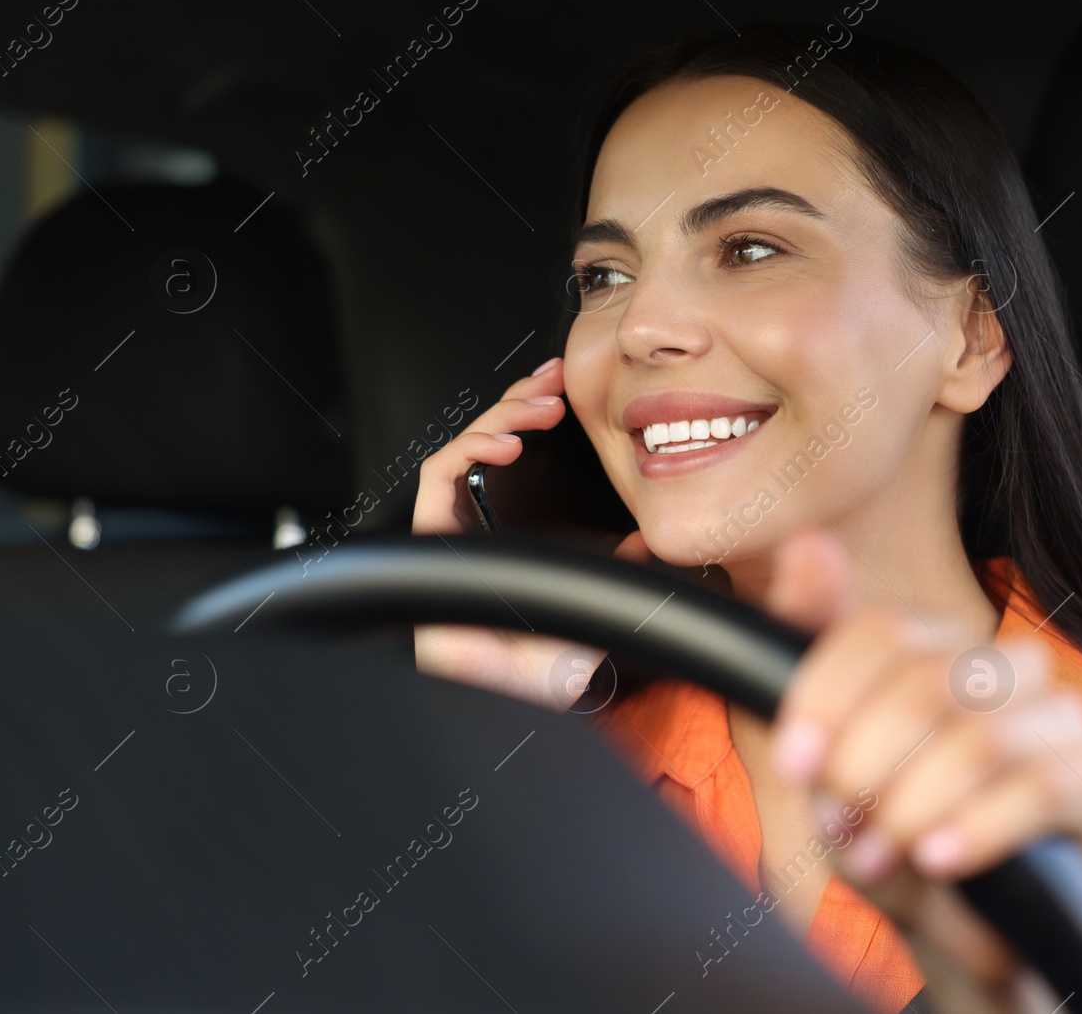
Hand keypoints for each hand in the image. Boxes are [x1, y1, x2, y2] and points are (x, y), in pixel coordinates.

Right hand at [411, 356, 646, 710]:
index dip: (533, 416)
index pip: (515, 458)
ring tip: (540, 407)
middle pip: (487, 441)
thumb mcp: (598, 600)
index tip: (568, 392)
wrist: (520, 699)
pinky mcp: (432, 540)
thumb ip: (619, 568)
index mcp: (509, 531)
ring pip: (463, 446)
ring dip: (501, 415)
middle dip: (519, 399)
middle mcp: (475, 525)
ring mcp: (451, 531)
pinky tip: (506, 443)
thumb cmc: (547, 666)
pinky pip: (439, 477)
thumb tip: (649, 541)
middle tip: (556, 380)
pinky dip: (469, 449)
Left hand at [763, 529, 1081, 1013]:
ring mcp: (1063, 715)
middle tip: (841, 827)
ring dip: (913, 808)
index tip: (795, 763)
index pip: (884, 630)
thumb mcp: (824, 762)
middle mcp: (1004, 665)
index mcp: (938, 648)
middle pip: (926, 682)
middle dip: (867, 766)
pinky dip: (978, 828)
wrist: (962, 936)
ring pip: (980, 737)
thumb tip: (807, 544)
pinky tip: (939, 861)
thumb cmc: (889, 839)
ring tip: (883, 856)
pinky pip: (1042, 787)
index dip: (829, 695)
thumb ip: (809, 654)